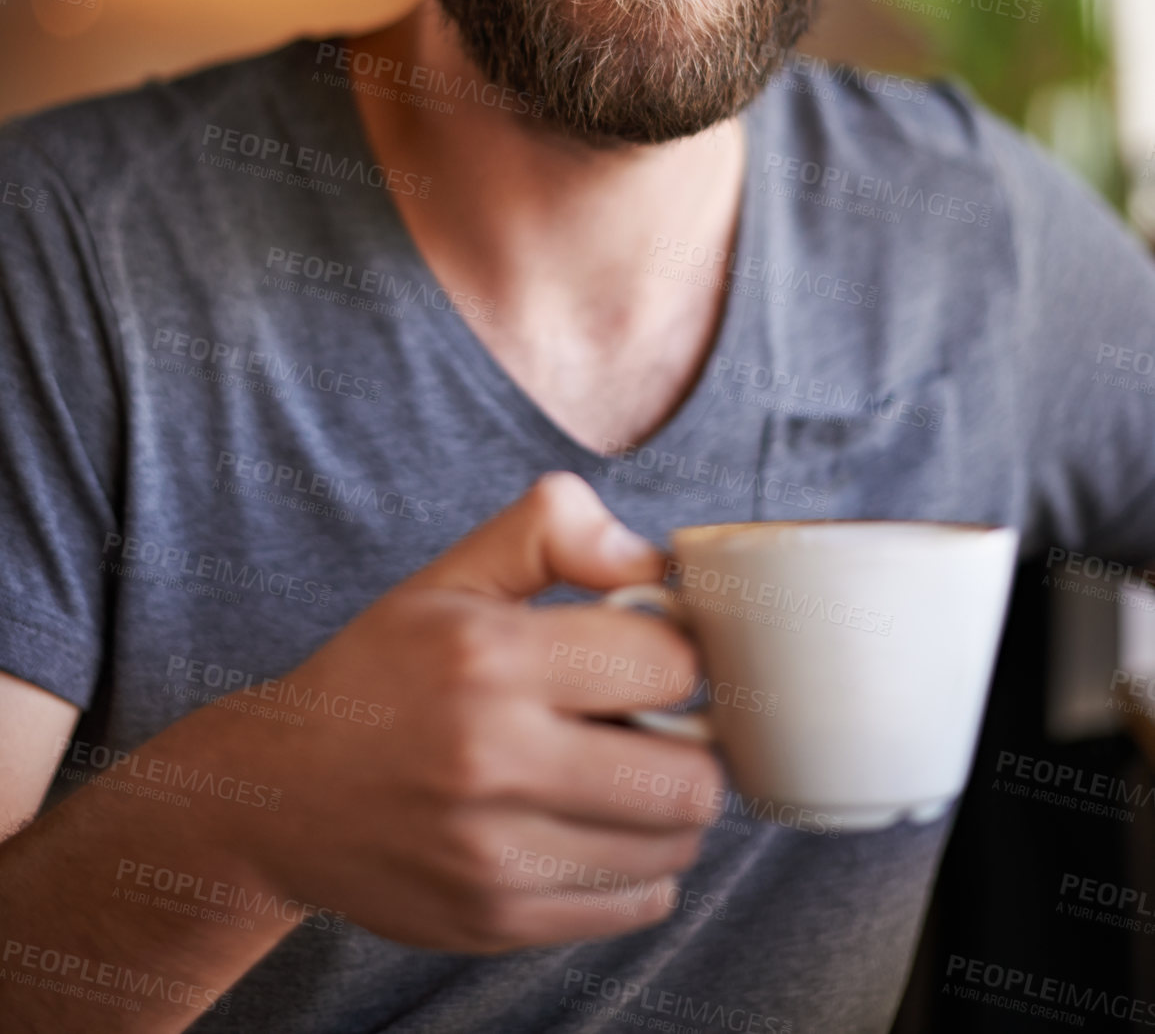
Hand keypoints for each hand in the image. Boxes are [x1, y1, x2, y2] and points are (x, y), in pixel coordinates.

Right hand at [209, 472, 724, 951]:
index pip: (670, 665)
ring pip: (674, 848)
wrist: (275, 795)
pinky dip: (639, 867)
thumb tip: (651, 561)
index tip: (647, 656)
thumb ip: (551, 531)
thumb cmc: (382, 672)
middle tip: (652, 725)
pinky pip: (636, 905)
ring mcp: (495, 855)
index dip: (676, 653)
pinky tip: (594, 827)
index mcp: (490, 658)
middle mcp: (492, 760)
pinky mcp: (495, 920)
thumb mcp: (453, 576)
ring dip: (669, 808)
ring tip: (623, 774)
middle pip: (691, 778)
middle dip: (691, 744)